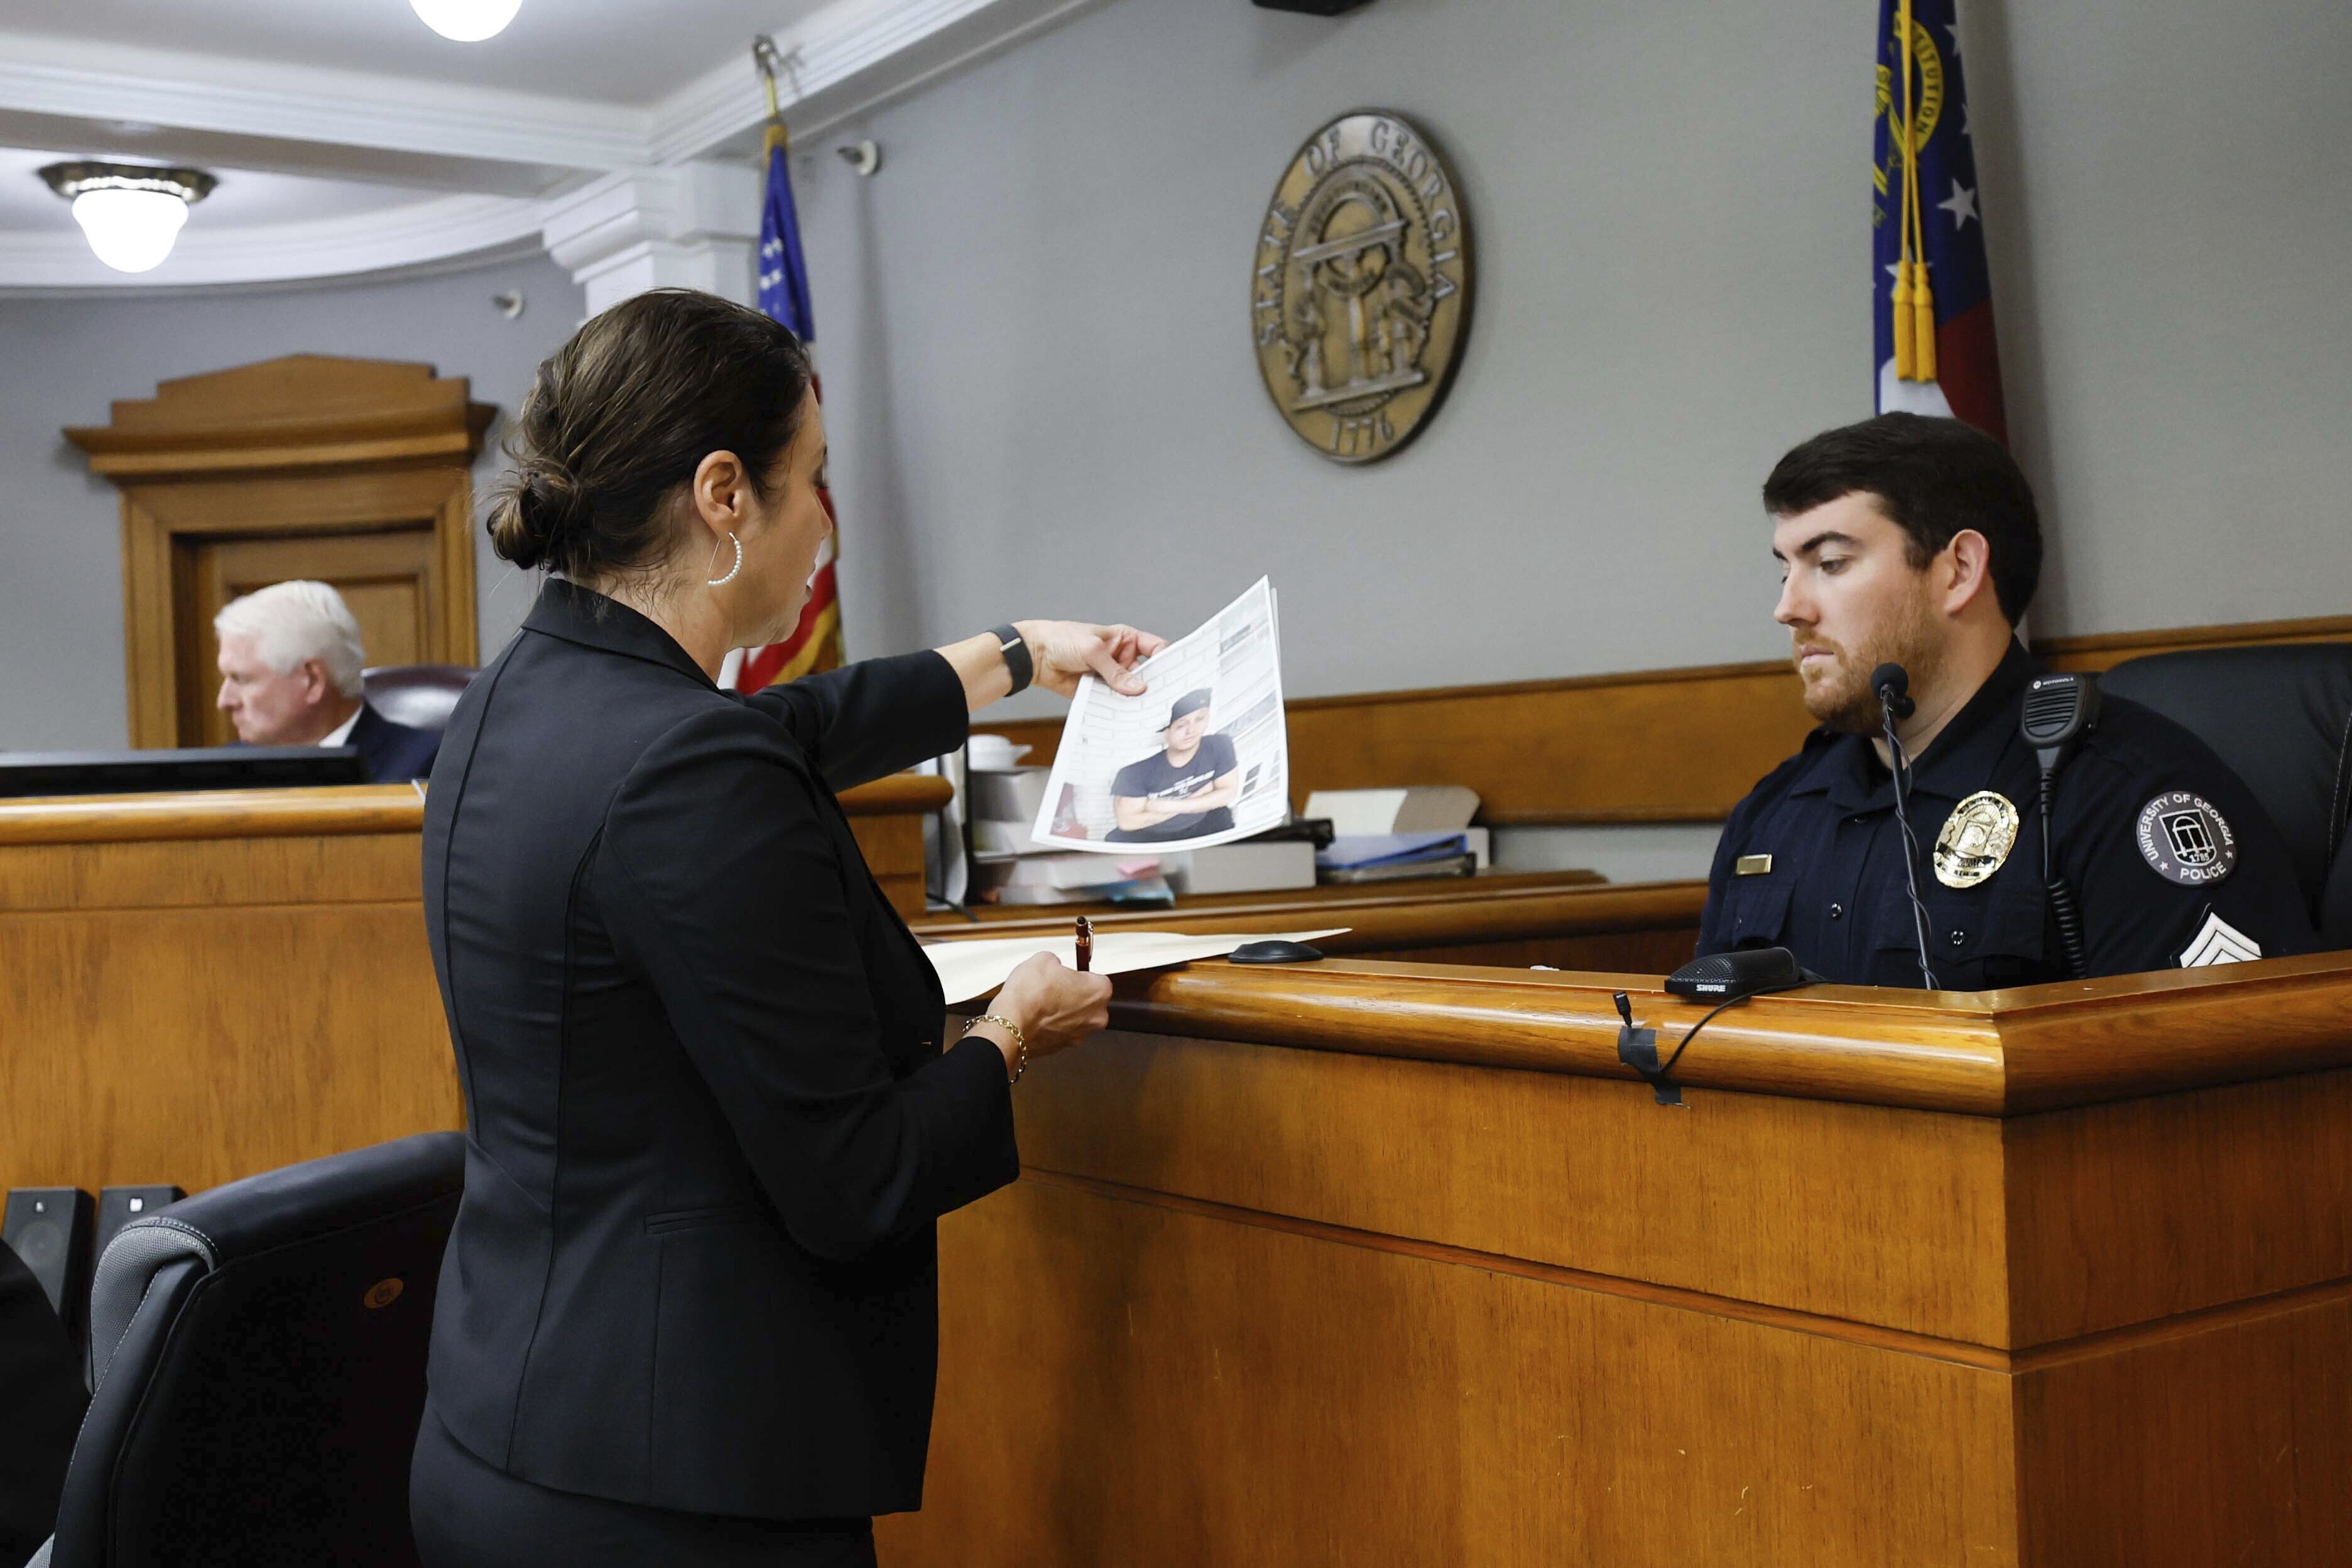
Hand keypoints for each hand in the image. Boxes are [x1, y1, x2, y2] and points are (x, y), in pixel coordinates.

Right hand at [991, 953, 1111, 1061]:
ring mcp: (1079, 1035)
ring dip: (1062, 1010)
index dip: (1080, 975)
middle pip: (1089, 1001)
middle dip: (1073, 994)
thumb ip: (1056, 962)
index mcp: (1099, 992)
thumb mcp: (1044, 959)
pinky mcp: (1062, 1047)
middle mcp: (1095, 1017)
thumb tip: (1053, 965)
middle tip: (1054, 987)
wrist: (1012, 1024)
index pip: (1097, 979)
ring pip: (1075, 1018)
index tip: (1068, 974)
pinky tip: (1036, 1016)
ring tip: (1042, 1002)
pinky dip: (1051, 1024)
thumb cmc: (1030, 995)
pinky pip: (1060, 1031)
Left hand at [1016, 621, 1167, 699]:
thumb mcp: (1092, 650)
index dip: (1166, 659)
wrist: (1036, 655)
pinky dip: (1118, 708)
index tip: (1175, 673)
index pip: (1155, 648)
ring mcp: (1111, 676)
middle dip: (1152, 685)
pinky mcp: (1100, 691)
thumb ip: (1115, 671)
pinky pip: (1114, 702)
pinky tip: (1124, 716)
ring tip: (1144, 710)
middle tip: (1160, 698)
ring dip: (1134, 700)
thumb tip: (1137, 687)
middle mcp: (1122, 658)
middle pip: (1146, 674)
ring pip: (1131, 691)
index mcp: (1125, 639)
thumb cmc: (1061, 639)